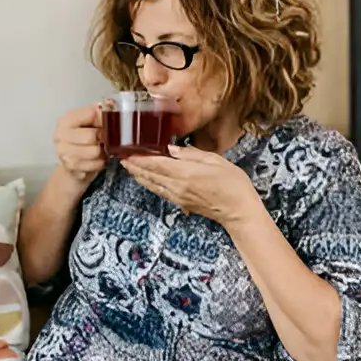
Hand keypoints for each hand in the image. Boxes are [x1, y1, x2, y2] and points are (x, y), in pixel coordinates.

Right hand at [53, 104, 106, 186]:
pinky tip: (97, 159)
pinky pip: (95, 164)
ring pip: (95, 151)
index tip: (107, 124)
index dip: (104, 119)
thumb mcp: (89, 122)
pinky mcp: (71, 167)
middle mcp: (60, 135)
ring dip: (103, 152)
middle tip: (105, 140)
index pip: (91, 114)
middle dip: (103, 139)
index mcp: (66, 119)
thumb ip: (99, 112)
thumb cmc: (83, 139)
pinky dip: (100, 163)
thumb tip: (111, 103)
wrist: (72, 163)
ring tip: (101, 150)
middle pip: (92, 136)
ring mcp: (63, 152)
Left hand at [121, 145, 259, 227]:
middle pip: (149, 175)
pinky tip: (146, 179)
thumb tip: (172, 150)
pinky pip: (160, 192)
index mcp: (185, 173)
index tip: (127, 151)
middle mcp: (177, 186)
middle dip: (134, 166)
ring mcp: (178, 196)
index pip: (155, 164)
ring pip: (152, 184)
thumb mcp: (215, 160)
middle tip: (122, 157)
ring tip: (129, 167)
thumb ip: (191, 154)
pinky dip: (150, 184)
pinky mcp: (180, 203)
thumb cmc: (232, 184)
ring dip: (139, 176)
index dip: (139, 158)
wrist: (238, 211)